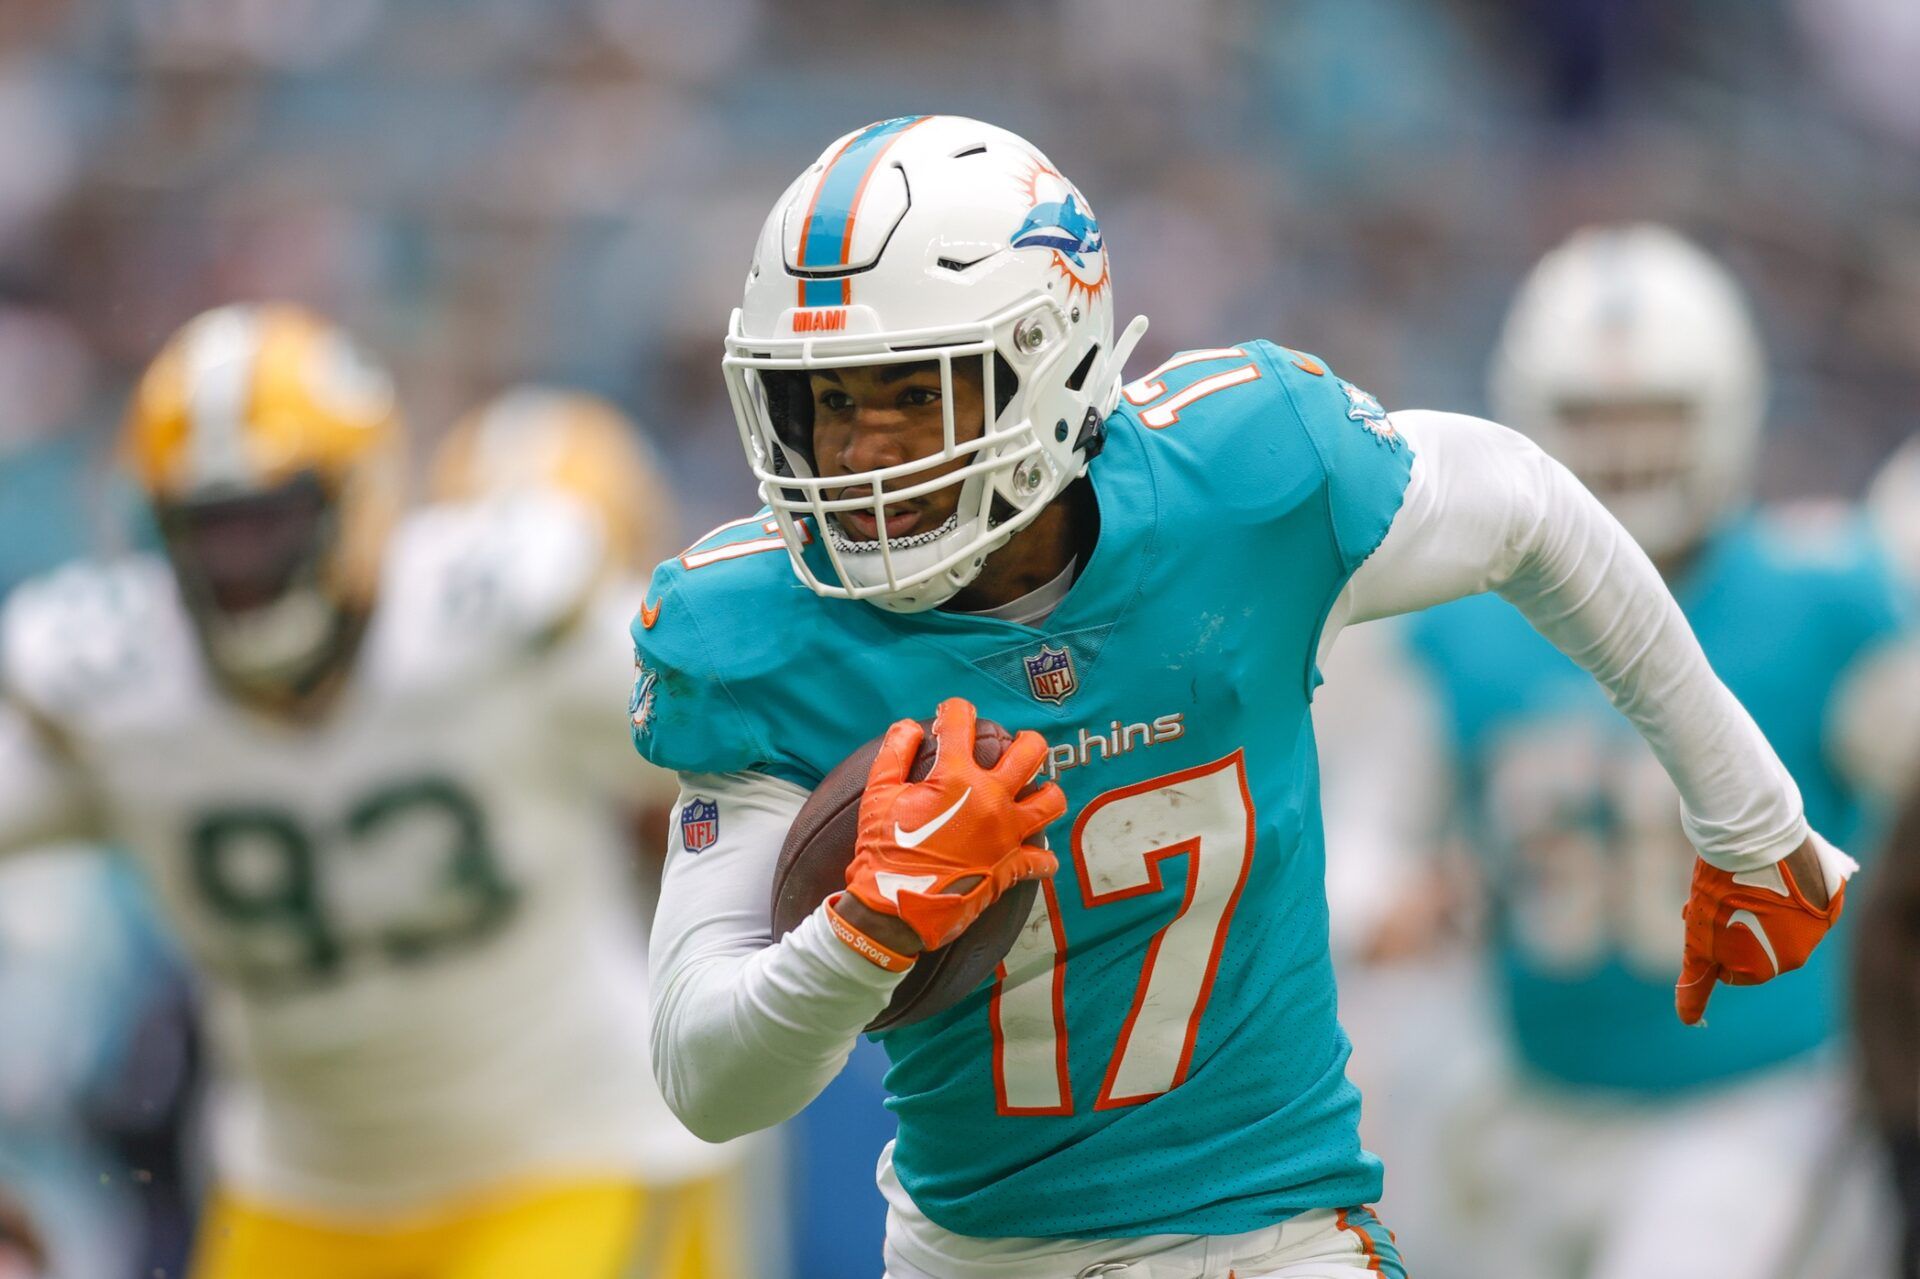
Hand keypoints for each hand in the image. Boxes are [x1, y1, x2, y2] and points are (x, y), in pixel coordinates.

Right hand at [842, 698, 1064, 952]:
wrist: (894, 910)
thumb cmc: (883, 852)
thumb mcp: (878, 796)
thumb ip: (893, 754)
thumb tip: (908, 726)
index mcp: (956, 778)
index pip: (961, 722)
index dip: (955, 710)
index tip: (951, 714)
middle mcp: (990, 799)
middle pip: (1030, 752)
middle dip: (1025, 741)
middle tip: (1015, 745)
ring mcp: (1006, 834)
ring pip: (1051, 801)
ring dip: (1046, 793)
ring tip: (1035, 793)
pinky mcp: (1012, 867)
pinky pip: (1041, 859)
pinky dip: (1040, 856)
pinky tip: (1032, 853)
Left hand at [1675, 834, 1852, 1024]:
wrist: (1755, 839)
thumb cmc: (1721, 893)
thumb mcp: (1700, 939)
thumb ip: (1697, 981)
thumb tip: (1688, 1020)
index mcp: (1774, 967)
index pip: (1733, 967)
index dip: (1712, 941)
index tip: (1705, 916)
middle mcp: (1804, 950)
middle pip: (1754, 943)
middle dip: (1732, 925)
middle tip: (1718, 896)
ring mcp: (1820, 921)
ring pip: (1776, 920)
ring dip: (1756, 906)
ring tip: (1740, 880)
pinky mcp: (1829, 892)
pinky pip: (1799, 897)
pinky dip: (1782, 888)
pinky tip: (1767, 870)